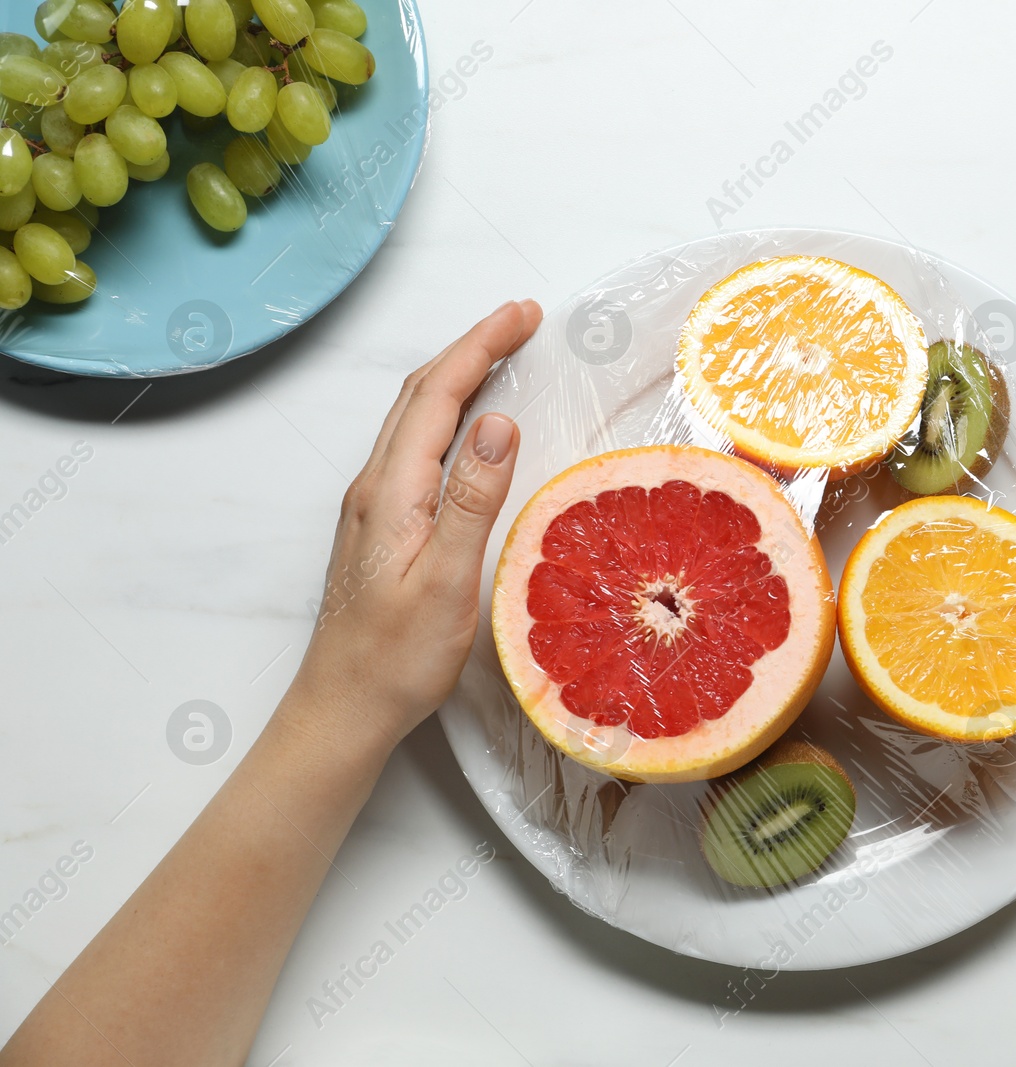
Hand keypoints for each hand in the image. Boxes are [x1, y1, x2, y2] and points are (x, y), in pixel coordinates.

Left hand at [285, 299, 541, 752]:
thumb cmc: (397, 658)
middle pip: (420, 395)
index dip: (481, 346)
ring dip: (457, 377)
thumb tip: (497, 422)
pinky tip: (468, 425)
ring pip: (413, 418)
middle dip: (471, 348)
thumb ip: (472, 499)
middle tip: (521, 319)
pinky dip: (446, 415)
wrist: (342, 708)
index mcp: (391, 491)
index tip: (524, 314)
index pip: (439, 396)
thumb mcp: (447, 582)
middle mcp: (374, 487)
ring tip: (500, 353)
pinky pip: (413, 446)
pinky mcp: (379, 526)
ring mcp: (373, 505)